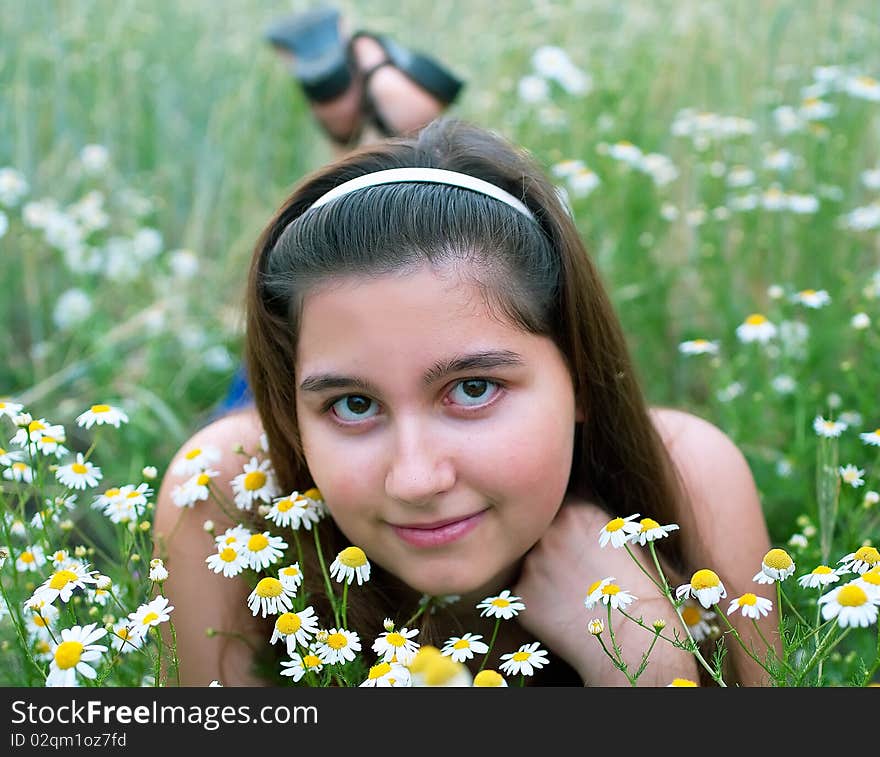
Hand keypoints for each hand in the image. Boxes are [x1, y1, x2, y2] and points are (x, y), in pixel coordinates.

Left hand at [513, 497, 695, 684]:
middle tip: (573, 573)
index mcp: (576, 510)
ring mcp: (531, 563)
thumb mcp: (624, 537)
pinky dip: (537, 603)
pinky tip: (561, 613)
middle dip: (551, 549)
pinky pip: (523, 594)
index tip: (573, 542)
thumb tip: (578, 509)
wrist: (635, 636)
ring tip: (571, 595)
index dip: (563, 526)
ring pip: (529, 564)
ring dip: (542, 576)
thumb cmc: (640, 589)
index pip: (554, 507)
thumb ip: (592, 519)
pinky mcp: (521, 594)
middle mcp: (548, 531)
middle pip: (539, 534)